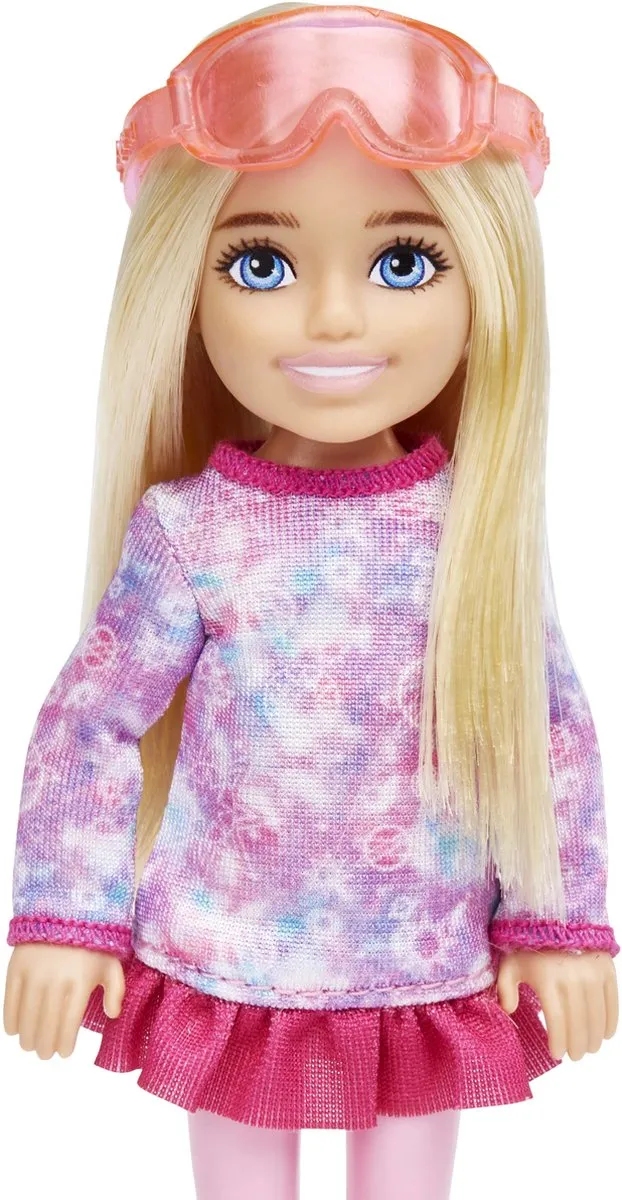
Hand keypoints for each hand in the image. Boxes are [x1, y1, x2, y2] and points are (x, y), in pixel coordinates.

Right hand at [3, 942, 125, 1059]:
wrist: (64, 911)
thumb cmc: (91, 942)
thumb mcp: (111, 963)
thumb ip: (116, 990)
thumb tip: (112, 1014)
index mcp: (81, 982)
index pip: (70, 1024)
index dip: (65, 1044)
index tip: (64, 1052)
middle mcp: (56, 980)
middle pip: (46, 1025)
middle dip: (45, 1046)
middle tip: (45, 1053)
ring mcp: (34, 974)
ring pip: (27, 1017)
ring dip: (28, 1037)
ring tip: (30, 1046)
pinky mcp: (17, 968)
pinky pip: (10, 1000)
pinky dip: (10, 1020)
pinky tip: (14, 1031)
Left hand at [496, 948, 618, 1059]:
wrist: (556, 914)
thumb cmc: (530, 944)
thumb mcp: (511, 962)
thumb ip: (505, 987)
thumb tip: (508, 1010)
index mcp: (547, 978)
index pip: (557, 1020)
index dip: (559, 1042)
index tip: (556, 1054)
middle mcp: (573, 977)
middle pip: (579, 1023)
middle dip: (577, 1045)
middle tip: (574, 1056)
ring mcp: (592, 973)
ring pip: (597, 1016)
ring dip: (594, 1038)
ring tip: (588, 1049)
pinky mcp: (606, 968)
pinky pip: (612, 1001)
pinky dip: (611, 1021)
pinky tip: (605, 1034)